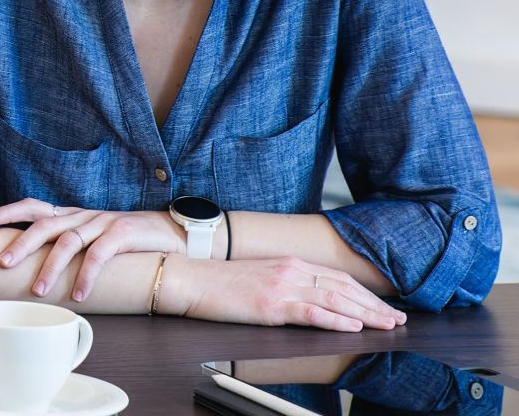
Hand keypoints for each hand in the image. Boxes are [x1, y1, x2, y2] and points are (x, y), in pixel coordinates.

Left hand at [0, 198, 182, 299]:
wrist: (171, 232)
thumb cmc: (126, 240)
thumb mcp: (92, 237)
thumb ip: (68, 243)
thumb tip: (35, 263)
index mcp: (71, 215)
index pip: (34, 206)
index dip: (10, 210)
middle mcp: (82, 216)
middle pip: (44, 224)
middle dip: (21, 243)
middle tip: (2, 262)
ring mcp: (101, 223)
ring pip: (68, 242)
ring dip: (50, 267)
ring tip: (38, 291)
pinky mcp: (121, 234)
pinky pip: (98, 256)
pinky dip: (87, 276)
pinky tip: (79, 296)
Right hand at [161, 255, 406, 331]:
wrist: (192, 279)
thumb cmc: (222, 282)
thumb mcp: (261, 275)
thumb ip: (288, 281)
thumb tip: (312, 296)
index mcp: (290, 263)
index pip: (338, 277)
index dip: (366, 293)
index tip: (385, 306)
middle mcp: (291, 270)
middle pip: (344, 288)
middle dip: (375, 304)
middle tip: (398, 319)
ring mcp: (282, 286)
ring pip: (335, 299)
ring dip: (366, 313)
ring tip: (387, 325)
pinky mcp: (271, 304)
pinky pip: (311, 312)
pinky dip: (336, 319)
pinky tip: (353, 326)